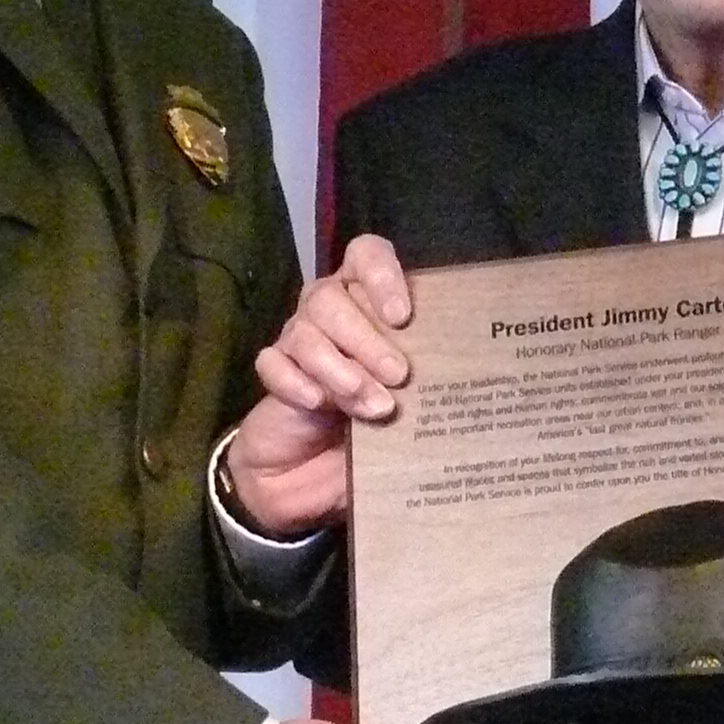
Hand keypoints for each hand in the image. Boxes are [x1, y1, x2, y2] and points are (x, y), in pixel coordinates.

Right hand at [225, 235, 415, 532]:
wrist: (315, 468)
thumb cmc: (377, 417)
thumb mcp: (407, 392)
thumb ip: (420, 373)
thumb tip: (450, 375)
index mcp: (366, 298)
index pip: (366, 255)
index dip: (381, 275)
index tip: (402, 316)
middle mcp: (328, 309)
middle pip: (331, 299)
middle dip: (366, 339)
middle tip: (399, 375)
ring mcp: (296, 338)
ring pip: (305, 333)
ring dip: (340, 369)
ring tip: (372, 405)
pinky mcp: (273, 371)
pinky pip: (274, 364)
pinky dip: (297, 384)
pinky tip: (318, 404)